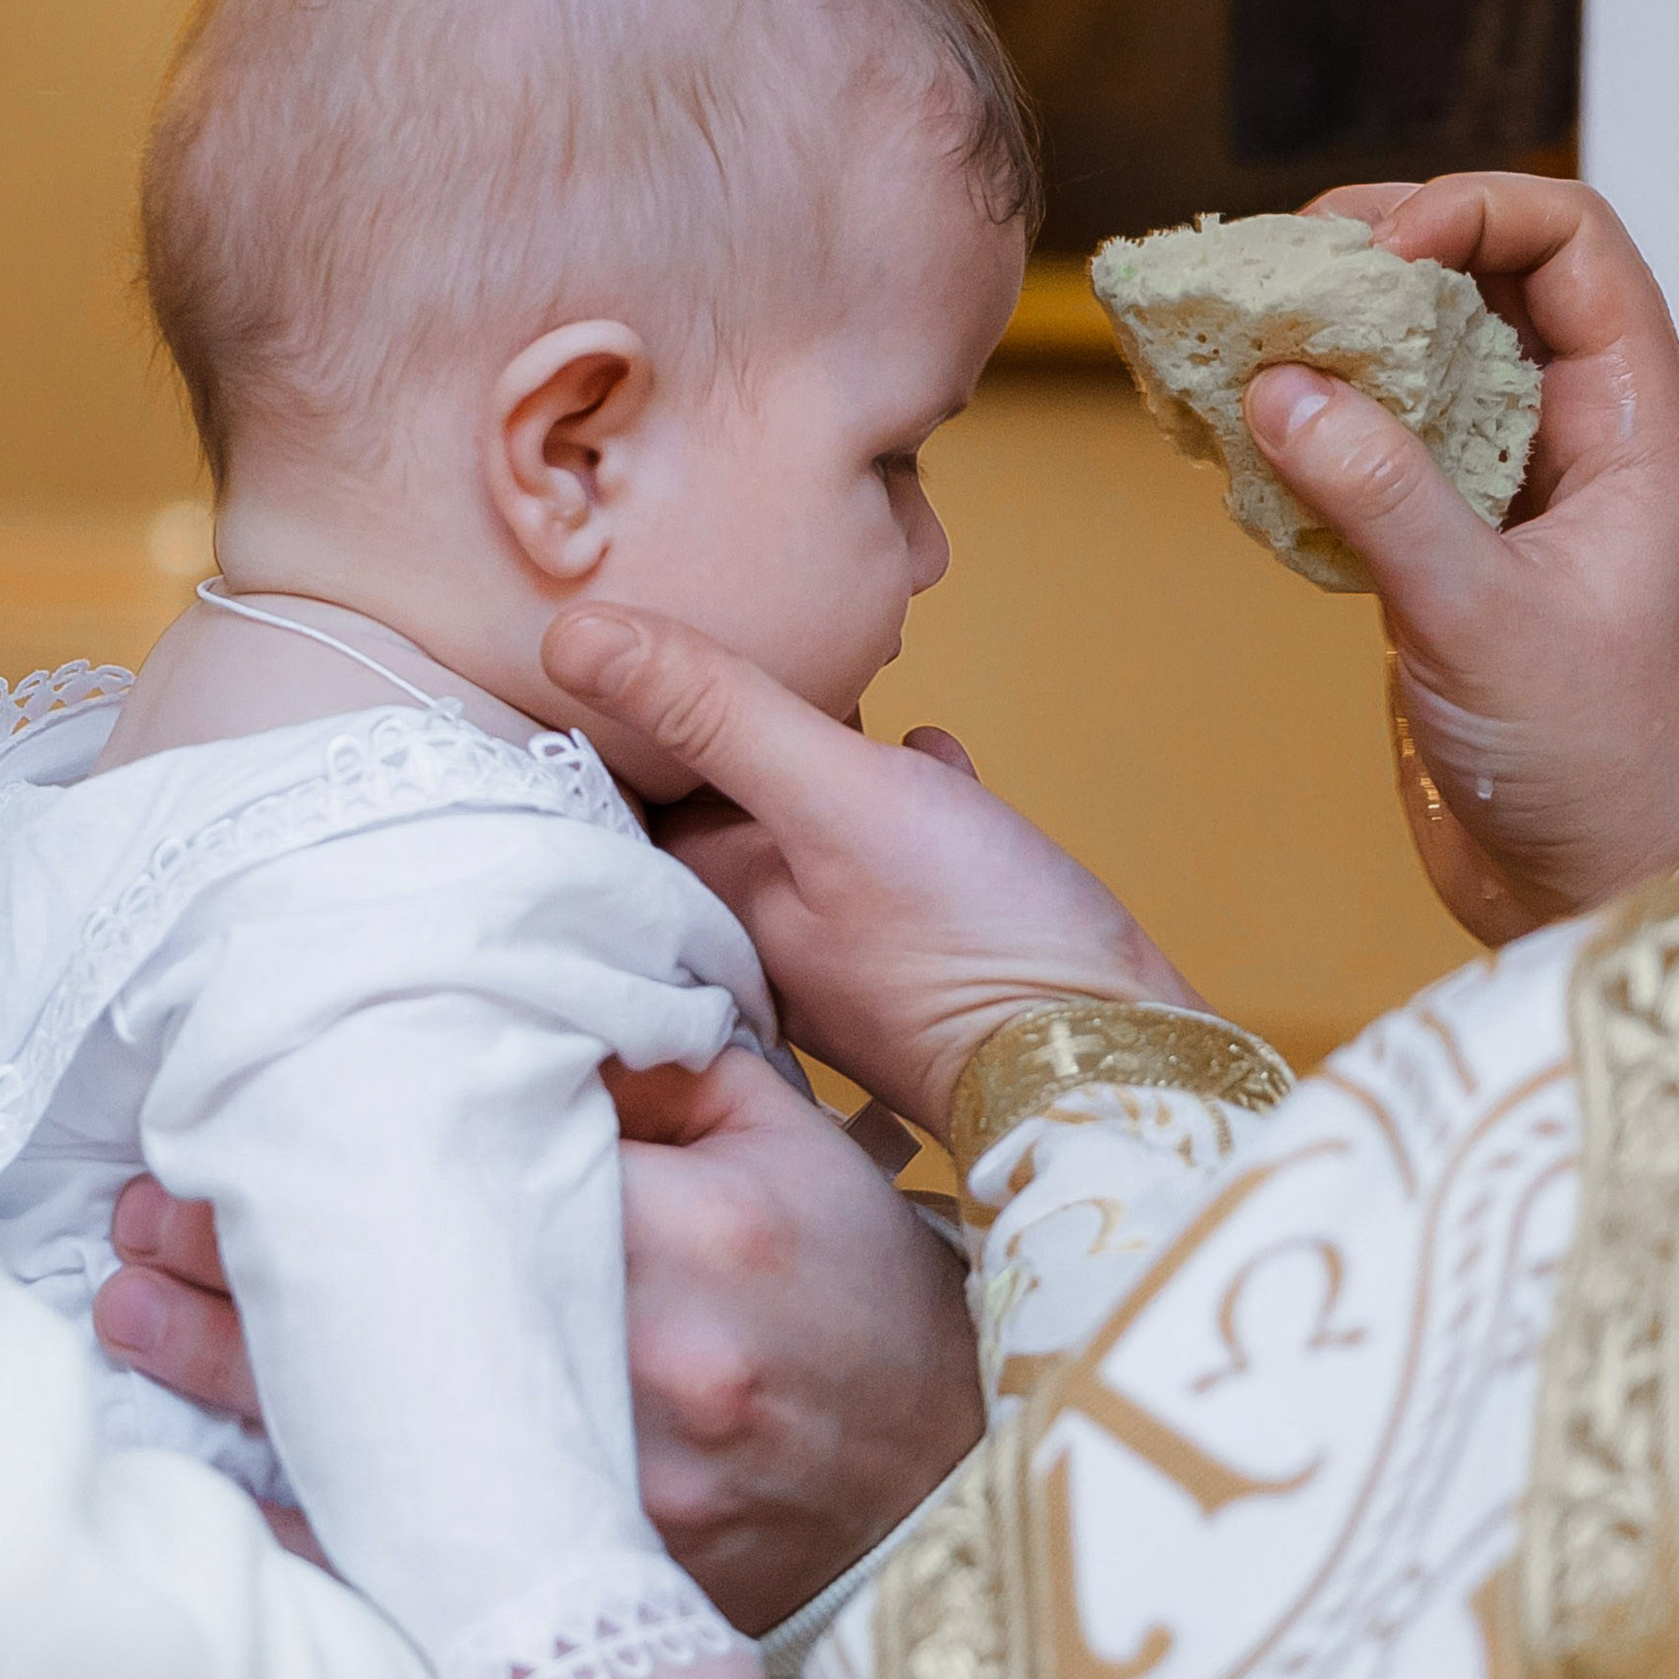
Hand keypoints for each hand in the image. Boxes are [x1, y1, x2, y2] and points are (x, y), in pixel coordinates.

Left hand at [94, 1051, 983, 1634]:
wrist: (954, 1478)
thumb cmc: (862, 1292)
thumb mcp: (791, 1141)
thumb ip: (657, 1070)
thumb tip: (512, 1010)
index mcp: (685, 1243)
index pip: (455, 1188)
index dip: (311, 1169)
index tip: (211, 1145)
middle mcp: (642, 1378)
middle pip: (389, 1322)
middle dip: (231, 1278)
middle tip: (127, 1232)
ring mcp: (618, 1505)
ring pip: (382, 1442)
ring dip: (232, 1386)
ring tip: (133, 1323)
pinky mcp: (605, 1592)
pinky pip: (428, 1570)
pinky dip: (316, 1523)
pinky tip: (223, 1474)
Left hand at [543, 610, 1198, 1129]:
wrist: (1109, 1056)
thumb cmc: (971, 941)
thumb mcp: (835, 798)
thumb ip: (714, 712)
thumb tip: (569, 637)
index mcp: (713, 897)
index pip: (619, 795)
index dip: (600, 714)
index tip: (582, 630)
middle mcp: (762, 928)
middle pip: (708, 802)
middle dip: (707, 724)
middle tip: (704, 622)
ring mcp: (845, 939)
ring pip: (799, 819)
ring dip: (806, 750)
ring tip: (818, 666)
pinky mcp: (923, 939)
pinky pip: (891, 846)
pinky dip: (900, 792)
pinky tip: (927, 751)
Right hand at [1245, 175, 1678, 941]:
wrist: (1608, 896)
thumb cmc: (1600, 764)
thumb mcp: (1484, 620)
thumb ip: (1384, 496)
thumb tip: (1282, 384)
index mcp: (1636, 422)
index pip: (1571, 241)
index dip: (1473, 210)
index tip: (1372, 248)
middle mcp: (1580, 437)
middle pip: (1485, 280)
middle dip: (1380, 258)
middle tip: (1277, 269)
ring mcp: (1513, 494)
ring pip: (1424, 365)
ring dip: (1334, 344)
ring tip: (1237, 338)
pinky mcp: (1452, 556)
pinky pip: (1380, 454)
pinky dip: (1311, 433)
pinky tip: (1237, 437)